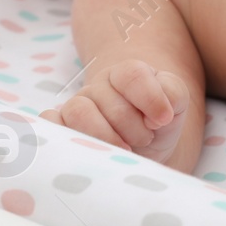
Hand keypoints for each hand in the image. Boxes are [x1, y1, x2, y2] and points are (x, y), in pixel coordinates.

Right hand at [42, 60, 190, 160]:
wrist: (145, 148)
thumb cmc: (158, 123)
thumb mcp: (175, 105)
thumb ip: (173, 94)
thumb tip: (158, 113)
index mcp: (127, 74)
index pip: (131, 75)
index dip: (151, 98)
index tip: (164, 120)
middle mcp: (98, 87)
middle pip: (109, 102)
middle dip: (134, 128)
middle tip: (145, 139)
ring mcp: (75, 106)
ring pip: (78, 113)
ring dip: (106, 138)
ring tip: (125, 150)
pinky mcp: (58, 127)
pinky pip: (49, 124)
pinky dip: (64, 136)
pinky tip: (91, 151)